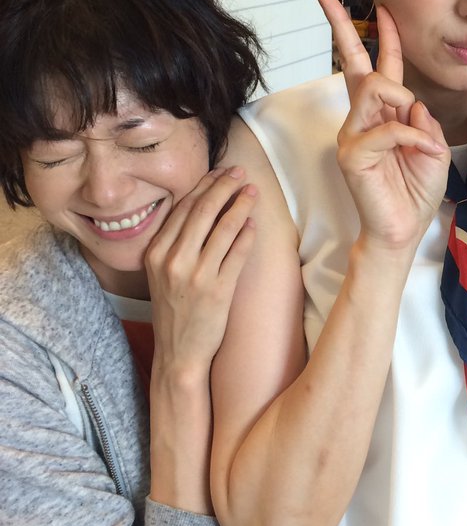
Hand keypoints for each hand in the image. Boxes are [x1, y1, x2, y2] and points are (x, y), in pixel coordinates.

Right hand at [145, 166, 257, 377]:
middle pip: (203, 211)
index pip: (182, 209)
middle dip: (224, 186)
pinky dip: (246, 235)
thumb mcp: (161, 273)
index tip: (219, 172)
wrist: (179, 353)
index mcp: (156, 253)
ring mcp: (196, 276)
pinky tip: (253, 223)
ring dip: (241, 205)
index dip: (204, 186)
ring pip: (223, 228)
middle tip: (240, 172)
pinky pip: (237, 254)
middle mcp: (173, 261)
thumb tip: (200, 208)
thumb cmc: (173, 310)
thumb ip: (174, 243)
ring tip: (252, 192)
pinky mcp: (218, 290)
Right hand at [318, 0, 448, 250]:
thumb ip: (423, 120)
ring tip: (419, 130)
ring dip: (402, 100)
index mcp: (383, 114)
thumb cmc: (416, 191)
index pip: (380, 66)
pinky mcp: (352, 154)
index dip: (382, 36)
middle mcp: (362, 119)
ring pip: (372, 89)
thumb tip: (411, 100)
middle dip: (340, 28)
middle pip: (354, 63)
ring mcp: (353, 134)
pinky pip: (384, 129)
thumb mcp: (432, 147)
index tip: (381, 7)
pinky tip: (423, 152)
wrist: (403, 230)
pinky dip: (410, 137)